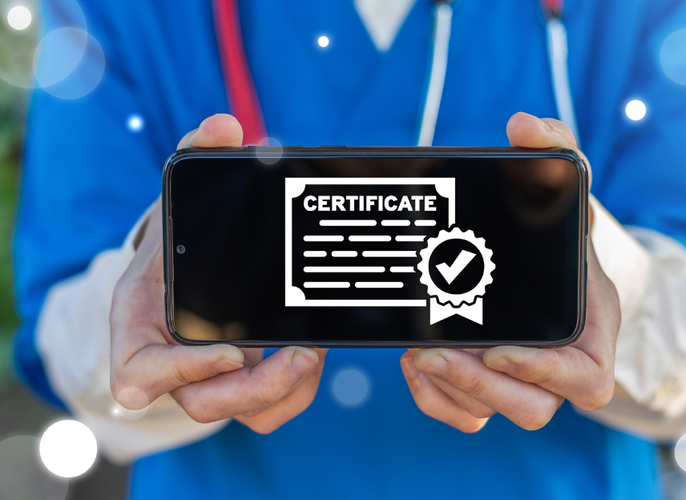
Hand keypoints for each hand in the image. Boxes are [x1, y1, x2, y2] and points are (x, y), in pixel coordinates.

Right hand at [110, 114, 326, 433]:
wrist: (187, 263)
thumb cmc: (178, 238)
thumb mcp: (181, 192)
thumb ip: (197, 153)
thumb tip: (225, 126)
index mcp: (142, 322)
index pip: (137, 374)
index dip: (176, 374)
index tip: (228, 350)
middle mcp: (174, 359)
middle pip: (202, 404)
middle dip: (254, 388)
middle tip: (299, 354)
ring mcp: (212, 376)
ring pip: (242, 413)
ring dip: (282, 392)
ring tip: (313, 350)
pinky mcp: (245, 380)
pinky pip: (269, 408)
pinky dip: (295, 391)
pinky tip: (314, 350)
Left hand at [400, 112, 620, 431]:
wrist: (543, 259)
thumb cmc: (558, 230)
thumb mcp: (562, 186)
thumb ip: (552, 152)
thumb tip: (523, 126)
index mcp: (589, 330)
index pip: (586, 379)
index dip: (546, 373)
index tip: (497, 350)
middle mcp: (557, 364)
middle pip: (531, 408)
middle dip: (481, 386)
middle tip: (434, 352)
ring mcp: (519, 377)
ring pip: (492, 412)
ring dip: (451, 390)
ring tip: (416, 354)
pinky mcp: (485, 381)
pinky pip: (464, 412)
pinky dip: (435, 398)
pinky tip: (413, 365)